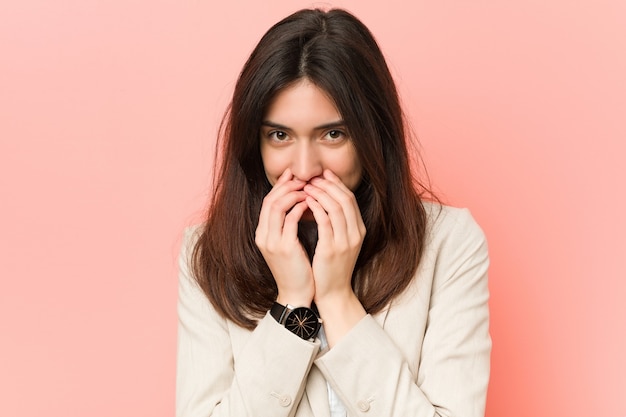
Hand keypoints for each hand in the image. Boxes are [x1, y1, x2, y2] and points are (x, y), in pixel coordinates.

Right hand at [255, 169, 314, 306]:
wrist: (296, 294)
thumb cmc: (297, 269)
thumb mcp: (288, 244)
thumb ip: (288, 225)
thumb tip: (299, 203)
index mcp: (263, 234)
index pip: (267, 202)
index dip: (280, 186)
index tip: (294, 175)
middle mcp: (263, 236)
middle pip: (269, 200)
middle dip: (286, 186)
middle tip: (303, 178)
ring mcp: (272, 242)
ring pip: (276, 206)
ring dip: (293, 194)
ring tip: (308, 189)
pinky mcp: (284, 248)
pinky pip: (289, 220)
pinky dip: (299, 208)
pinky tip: (310, 204)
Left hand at [303, 169, 365, 307]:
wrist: (333, 293)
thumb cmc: (332, 267)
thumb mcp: (341, 242)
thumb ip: (337, 223)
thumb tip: (326, 200)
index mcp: (359, 230)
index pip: (350, 199)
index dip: (337, 184)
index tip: (324, 174)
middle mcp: (355, 234)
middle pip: (345, 199)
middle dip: (328, 184)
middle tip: (313, 177)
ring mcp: (345, 242)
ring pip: (335, 207)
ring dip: (320, 193)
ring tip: (307, 187)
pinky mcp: (331, 249)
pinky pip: (324, 221)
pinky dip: (316, 208)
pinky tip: (306, 202)